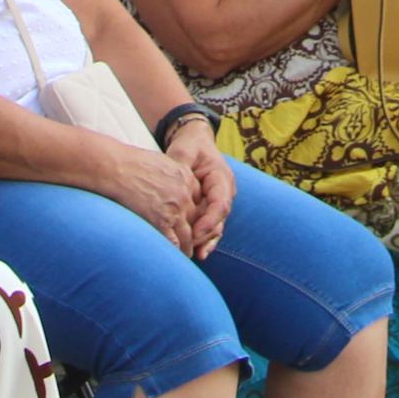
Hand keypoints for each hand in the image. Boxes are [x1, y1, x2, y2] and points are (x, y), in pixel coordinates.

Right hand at [95, 135, 205, 247]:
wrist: (117, 168)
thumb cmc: (132, 163)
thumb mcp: (161, 163)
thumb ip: (172, 176)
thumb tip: (169, 188)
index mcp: (186, 178)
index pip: (199, 201)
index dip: (195, 213)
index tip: (192, 222)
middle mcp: (185, 194)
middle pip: (197, 219)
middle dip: (195, 231)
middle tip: (193, 242)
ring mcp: (175, 209)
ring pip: (188, 235)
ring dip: (188, 246)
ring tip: (186, 254)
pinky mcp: (161, 222)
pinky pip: (174, 242)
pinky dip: (175, 251)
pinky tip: (173, 256)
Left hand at [167, 124, 235, 255]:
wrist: (195, 142)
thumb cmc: (190, 146)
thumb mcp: (184, 151)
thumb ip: (181, 166)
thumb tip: (175, 181)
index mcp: (221, 178)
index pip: (220, 203)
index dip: (209, 220)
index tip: (195, 231)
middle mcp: (224, 193)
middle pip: (218, 219)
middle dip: (205, 235)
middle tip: (189, 246)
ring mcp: (217, 202)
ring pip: (216, 226)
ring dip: (206, 241)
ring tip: (196, 254)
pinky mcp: (209, 209)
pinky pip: (209, 227)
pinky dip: (204, 239)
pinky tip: (199, 254)